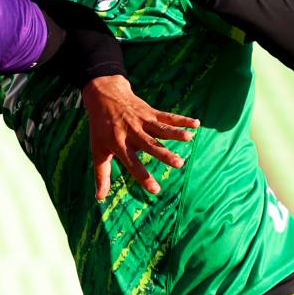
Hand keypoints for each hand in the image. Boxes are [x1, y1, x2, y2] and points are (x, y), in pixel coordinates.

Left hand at [81, 75, 198, 198]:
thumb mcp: (97, 150)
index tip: (156, 190)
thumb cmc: (101, 128)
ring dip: (176, 133)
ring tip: (190, 138)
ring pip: (161, 128)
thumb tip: (100, 198)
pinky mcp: (150, 112)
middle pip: (150, 145)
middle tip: (179, 163)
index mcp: (119, 144)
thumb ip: (101, 175)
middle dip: (165, 154)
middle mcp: (132, 133)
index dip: (143, 177)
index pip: (132, 163)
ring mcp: (142, 121)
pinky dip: (182, 119)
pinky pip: (168, 116)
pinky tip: (196, 123)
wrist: (104, 96)